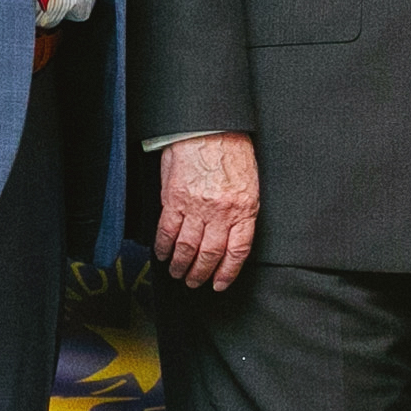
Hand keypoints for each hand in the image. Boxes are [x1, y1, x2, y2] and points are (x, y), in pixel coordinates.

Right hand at [157, 132, 260, 289]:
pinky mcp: (174, 199)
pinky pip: (167, 231)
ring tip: (177, 273)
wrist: (209, 127)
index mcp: (244, 209)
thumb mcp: (248, 183)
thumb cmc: (231, 149)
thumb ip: (240, 210)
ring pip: (187, 247)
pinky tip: (162, 254)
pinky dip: (163, 247)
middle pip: (210, 254)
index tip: (220, 283)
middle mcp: (221, 212)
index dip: (228, 272)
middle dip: (201, 273)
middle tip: (194, 282)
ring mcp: (196, 207)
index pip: (237, 251)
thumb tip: (231, 233)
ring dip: (180, 265)